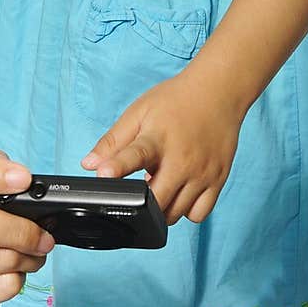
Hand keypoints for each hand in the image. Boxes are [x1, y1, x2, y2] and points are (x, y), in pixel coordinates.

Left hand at [81, 67, 242, 225]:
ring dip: (162, 208)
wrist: (218, 92)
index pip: (135, 155)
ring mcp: (202, 172)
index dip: (118, 167)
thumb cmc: (175, 102)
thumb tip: (88, 165)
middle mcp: (182, 159)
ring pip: (176, 213)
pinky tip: (180, 192)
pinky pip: (199, 214)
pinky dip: (186, 210)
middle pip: (157, 200)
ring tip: (161, 185)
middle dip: (140, 204)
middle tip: (138, 190)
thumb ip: (113, 142)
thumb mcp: (139, 113)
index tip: (104, 175)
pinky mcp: (219, 179)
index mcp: (157, 138)